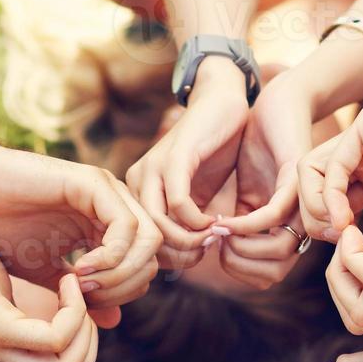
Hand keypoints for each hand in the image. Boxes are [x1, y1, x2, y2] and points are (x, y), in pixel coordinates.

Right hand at [0, 142, 161, 324]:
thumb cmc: (1, 229)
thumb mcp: (47, 274)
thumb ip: (82, 296)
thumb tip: (115, 320)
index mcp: (107, 229)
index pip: (145, 268)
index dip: (122, 296)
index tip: (85, 307)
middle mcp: (115, 209)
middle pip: (155, 258)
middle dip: (125, 289)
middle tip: (87, 300)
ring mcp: (107, 193)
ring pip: (150, 242)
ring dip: (120, 274)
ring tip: (83, 286)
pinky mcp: (93, 183)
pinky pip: (127, 226)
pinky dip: (110, 256)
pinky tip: (79, 269)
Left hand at [0, 221, 98, 361]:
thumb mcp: (15, 303)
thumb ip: (47, 320)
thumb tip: (99, 321)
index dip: (86, 353)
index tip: (85, 312)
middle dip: (92, 342)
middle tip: (87, 302)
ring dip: (85, 327)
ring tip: (78, 292)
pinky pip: (55, 337)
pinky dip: (73, 309)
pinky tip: (67, 280)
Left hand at [126, 58, 249, 268]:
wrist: (224, 103)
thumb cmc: (215, 150)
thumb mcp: (200, 194)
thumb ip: (192, 222)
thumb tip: (192, 258)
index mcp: (140, 191)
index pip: (142, 242)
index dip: (172, 258)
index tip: (200, 255)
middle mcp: (138, 180)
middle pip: (146, 239)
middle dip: (180, 254)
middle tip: (207, 251)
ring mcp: (152, 167)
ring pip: (158, 225)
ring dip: (189, 240)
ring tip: (214, 237)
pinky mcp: (173, 157)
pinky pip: (177, 203)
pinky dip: (197, 221)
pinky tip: (216, 221)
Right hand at [214, 75, 314, 288]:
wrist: (272, 104)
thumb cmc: (255, 148)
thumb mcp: (243, 193)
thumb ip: (237, 223)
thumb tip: (217, 252)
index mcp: (284, 228)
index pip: (269, 274)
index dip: (239, 272)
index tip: (215, 255)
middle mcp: (297, 221)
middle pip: (277, 271)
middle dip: (240, 266)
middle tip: (215, 247)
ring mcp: (300, 202)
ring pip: (281, 248)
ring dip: (244, 247)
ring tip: (218, 232)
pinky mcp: (296, 180)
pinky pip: (275, 214)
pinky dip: (248, 222)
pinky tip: (224, 218)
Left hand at [298, 52, 362, 241]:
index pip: (342, 208)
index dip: (341, 238)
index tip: (358, 264)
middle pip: (317, 196)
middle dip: (318, 229)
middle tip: (341, 256)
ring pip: (312, 182)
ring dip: (316, 214)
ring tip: (340, 239)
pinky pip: (328, 167)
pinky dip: (329, 197)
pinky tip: (346, 221)